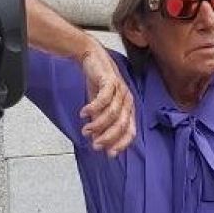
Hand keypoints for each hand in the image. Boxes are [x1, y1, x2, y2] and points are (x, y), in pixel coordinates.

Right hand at [77, 40, 135, 155]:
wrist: (92, 58)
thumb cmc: (98, 84)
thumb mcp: (99, 107)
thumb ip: (100, 123)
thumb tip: (96, 141)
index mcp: (128, 108)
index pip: (130, 131)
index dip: (121, 144)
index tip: (109, 154)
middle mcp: (127, 100)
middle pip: (122, 124)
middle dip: (108, 137)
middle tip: (95, 145)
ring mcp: (120, 90)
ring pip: (112, 113)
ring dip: (98, 125)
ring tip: (85, 130)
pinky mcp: (110, 81)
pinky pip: (103, 98)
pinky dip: (93, 108)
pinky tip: (83, 113)